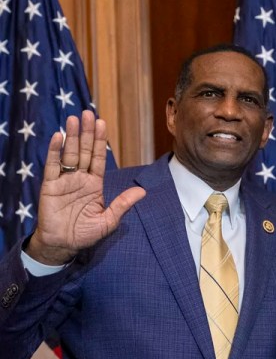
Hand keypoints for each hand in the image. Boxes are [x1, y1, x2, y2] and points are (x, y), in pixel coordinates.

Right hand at [26, 111, 145, 264]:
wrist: (63, 245)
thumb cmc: (85, 233)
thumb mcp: (109, 220)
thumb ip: (123, 204)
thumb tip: (143, 192)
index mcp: (94, 184)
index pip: (99, 158)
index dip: (100, 141)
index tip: (102, 123)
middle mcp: (80, 179)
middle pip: (84, 151)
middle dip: (87, 132)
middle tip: (88, 113)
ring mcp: (65, 181)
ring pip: (69, 154)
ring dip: (72, 136)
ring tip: (74, 119)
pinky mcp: (50, 186)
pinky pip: (53, 166)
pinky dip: (55, 151)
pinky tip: (59, 137)